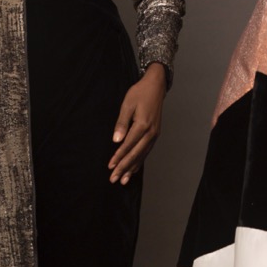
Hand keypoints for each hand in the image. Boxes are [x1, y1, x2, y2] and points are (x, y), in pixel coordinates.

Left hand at [108, 63, 166, 184]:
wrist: (156, 86)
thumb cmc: (139, 93)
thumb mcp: (127, 105)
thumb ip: (121, 123)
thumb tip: (116, 140)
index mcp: (143, 125)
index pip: (128, 145)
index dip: (119, 157)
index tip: (110, 166)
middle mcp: (151, 133)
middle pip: (136, 154)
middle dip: (124, 168)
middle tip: (114, 179)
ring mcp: (154, 135)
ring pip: (142, 155)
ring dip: (132, 168)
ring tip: (124, 180)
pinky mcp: (155, 135)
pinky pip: (146, 151)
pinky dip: (139, 161)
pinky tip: (134, 169)